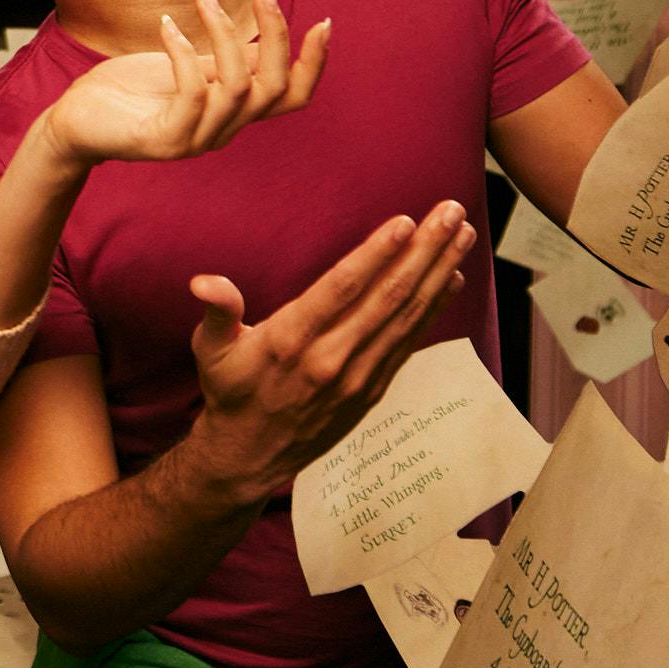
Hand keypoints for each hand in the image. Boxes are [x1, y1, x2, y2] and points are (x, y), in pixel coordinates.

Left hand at [35, 0, 330, 169]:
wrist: (76, 124)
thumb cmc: (131, 90)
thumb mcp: (188, 67)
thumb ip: (225, 58)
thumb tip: (267, 33)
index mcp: (234, 111)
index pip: (293, 96)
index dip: (315, 64)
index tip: (323, 21)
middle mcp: (224, 129)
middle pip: (276, 87)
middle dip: (277, 33)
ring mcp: (197, 139)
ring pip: (238, 87)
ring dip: (224, 33)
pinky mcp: (166, 140)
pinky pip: (192, 93)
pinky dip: (183, 52)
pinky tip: (167, 24)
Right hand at [176, 204, 480, 504]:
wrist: (251, 456)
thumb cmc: (230, 391)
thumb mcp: (210, 351)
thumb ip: (217, 312)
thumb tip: (205, 283)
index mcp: (290, 341)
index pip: (341, 290)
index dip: (375, 255)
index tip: (405, 222)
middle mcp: (330, 359)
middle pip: (387, 298)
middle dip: (424, 251)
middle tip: (452, 211)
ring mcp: (357, 378)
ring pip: (406, 317)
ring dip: (438, 273)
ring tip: (463, 235)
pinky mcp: (372, 390)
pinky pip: (409, 342)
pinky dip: (434, 309)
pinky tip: (453, 279)